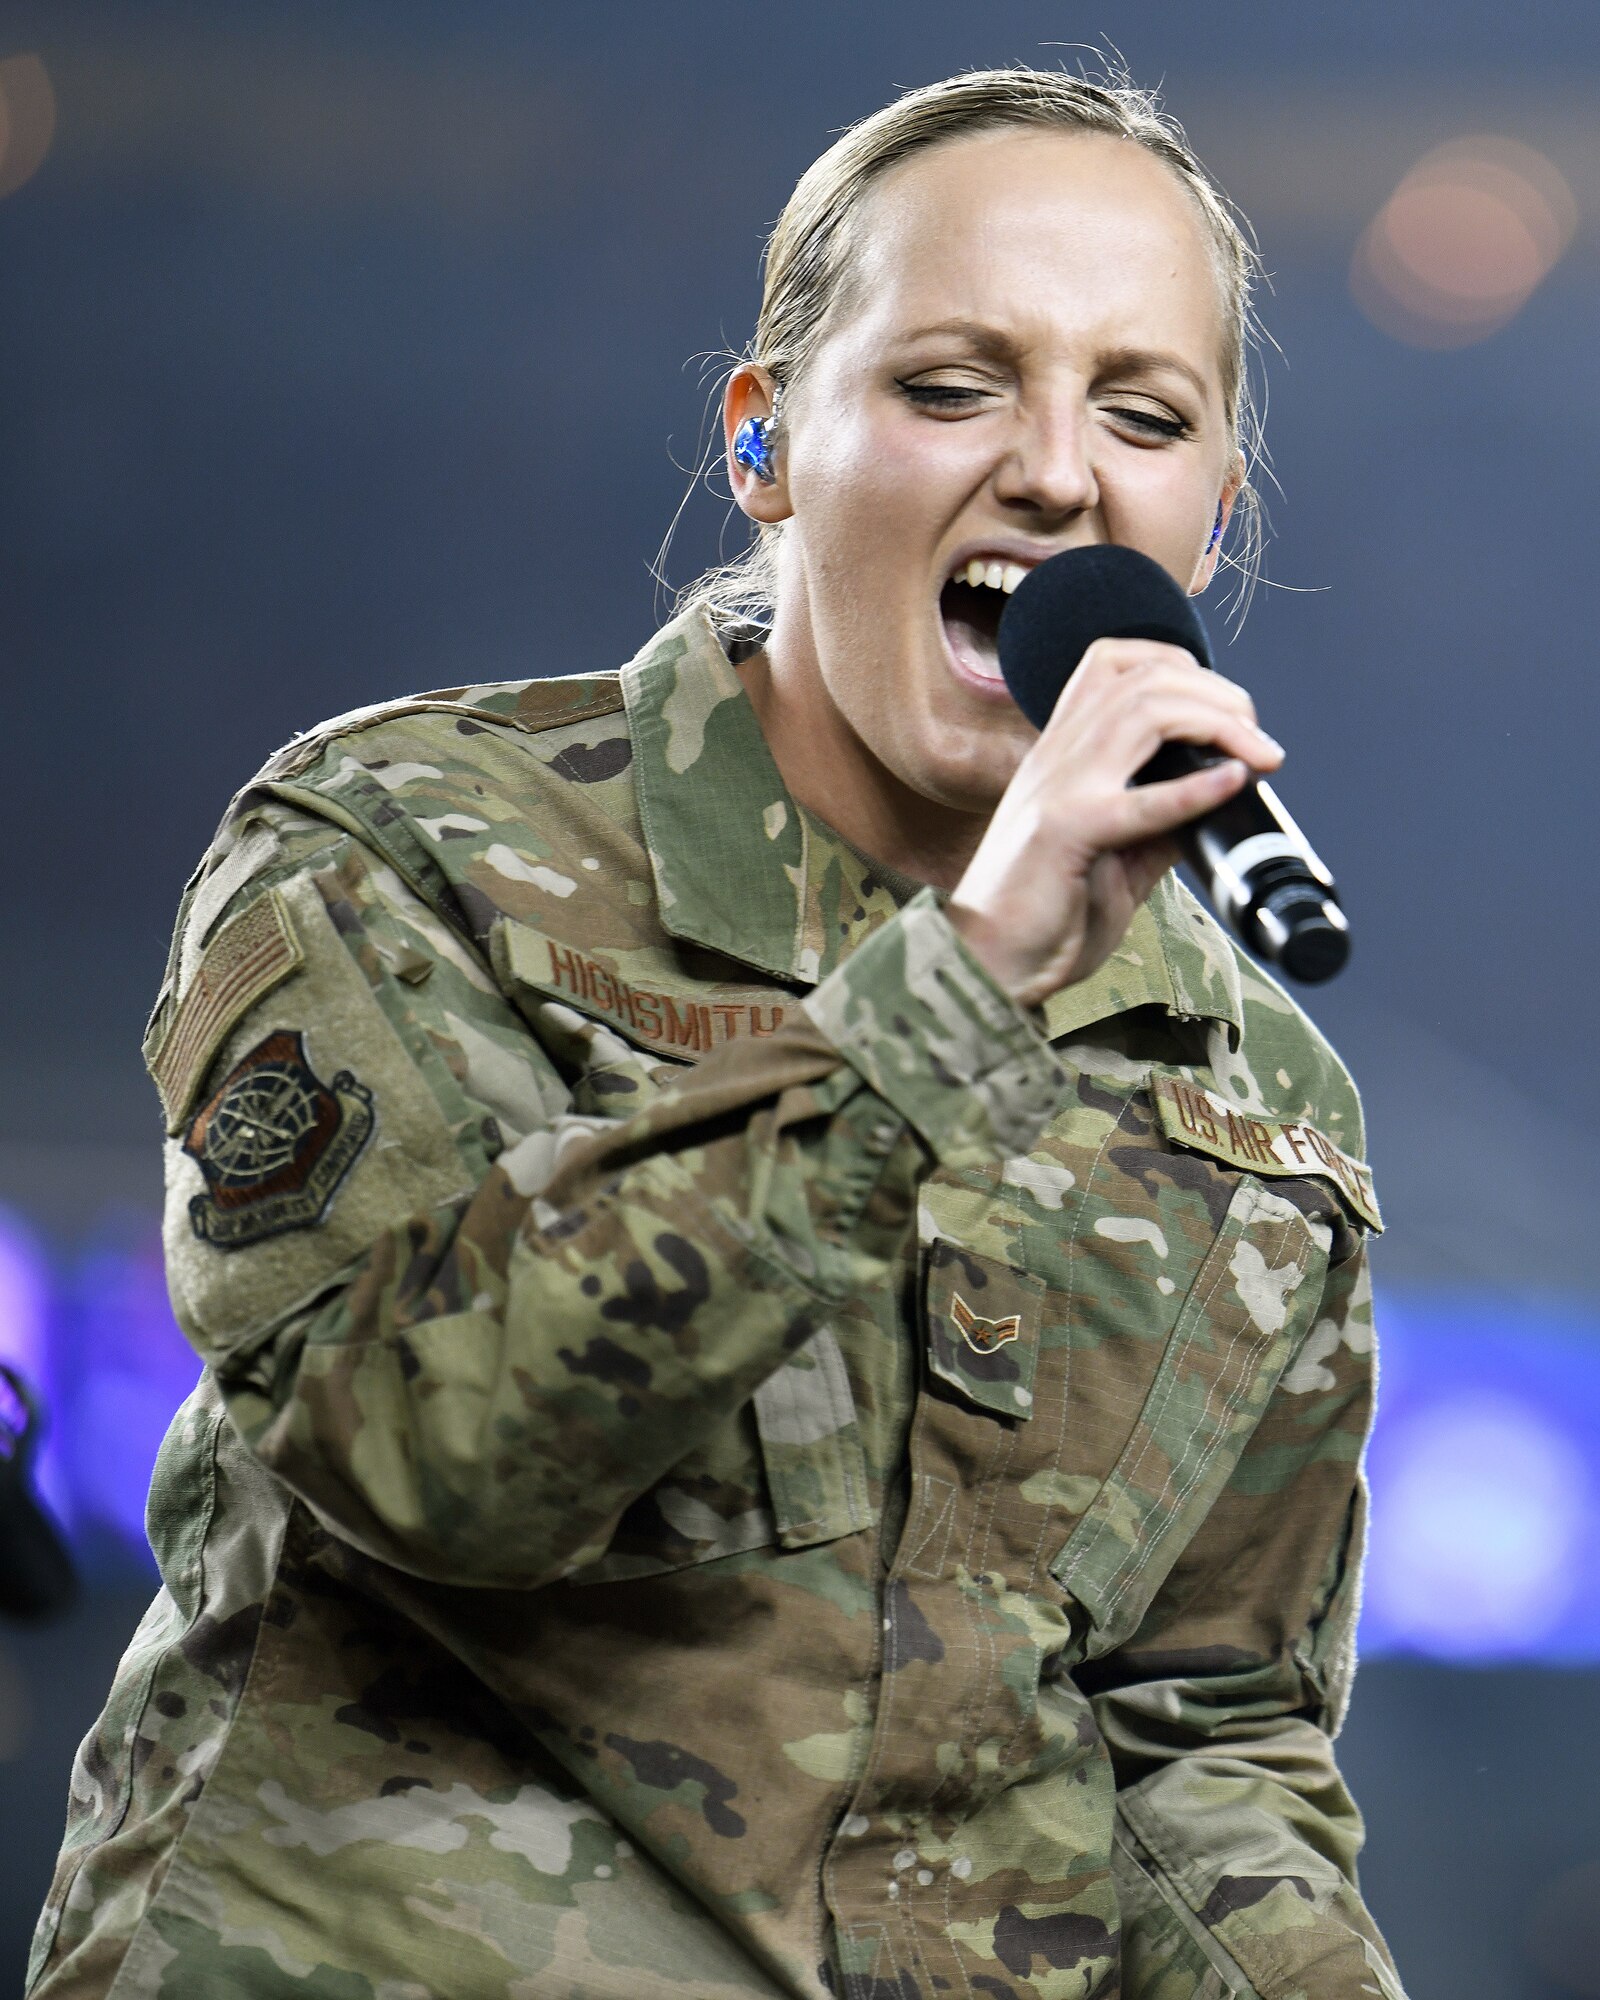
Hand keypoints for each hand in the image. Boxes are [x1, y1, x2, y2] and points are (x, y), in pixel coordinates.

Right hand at [946, 638, 1282, 1008]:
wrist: (986, 965)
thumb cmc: (1045, 915)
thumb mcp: (1116, 855)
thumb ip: (1162, 821)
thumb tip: (1222, 797)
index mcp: (1062, 754)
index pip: (1115, 663)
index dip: (1182, 668)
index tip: (1229, 714)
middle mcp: (1056, 756)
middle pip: (1144, 678)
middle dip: (1218, 695)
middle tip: (1260, 741)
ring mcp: (1057, 788)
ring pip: (1142, 711)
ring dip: (1216, 722)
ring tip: (1256, 755)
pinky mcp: (1063, 833)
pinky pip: (1137, 801)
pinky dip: (1193, 788)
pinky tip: (1232, 784)